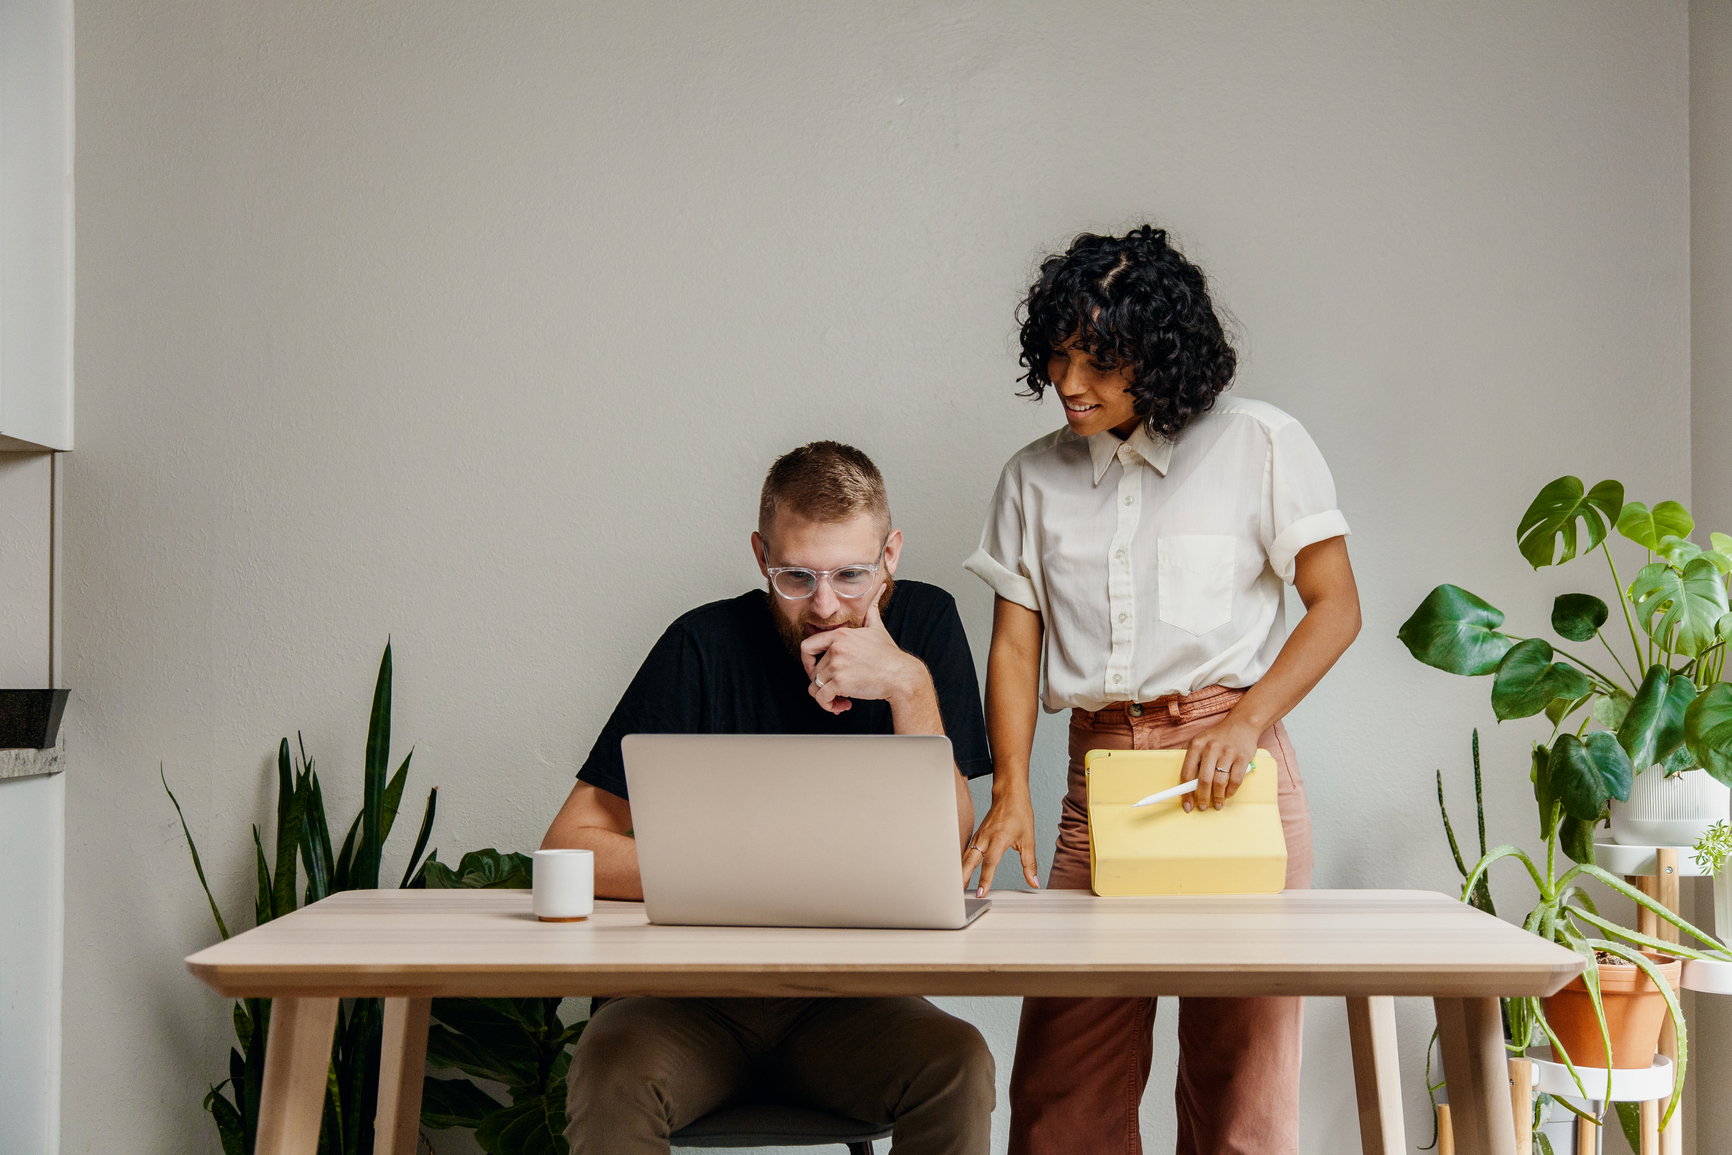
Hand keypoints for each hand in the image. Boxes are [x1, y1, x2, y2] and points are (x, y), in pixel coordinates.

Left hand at [800, 600, 921, 714]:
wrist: (901, 674)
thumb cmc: (889, 655)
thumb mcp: (877, 628)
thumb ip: (872, 610)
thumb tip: (880, 588)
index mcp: (840, 635)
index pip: (806, 646)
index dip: (807, 662)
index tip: (815, 670)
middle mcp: (836, 648)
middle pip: (812, 670)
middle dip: (822, 683)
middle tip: (836, 690)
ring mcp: (837, 665)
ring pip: (815, 686)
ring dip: (825, 697)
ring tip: (839, 700)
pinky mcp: (840, 682)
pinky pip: (821, 697)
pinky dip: (828, 705)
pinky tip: (841, 706)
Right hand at [963, 789, 1039, 894]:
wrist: (1009, 795)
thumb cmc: (1019, 814)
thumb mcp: (1028, 840)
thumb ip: (1030, 864)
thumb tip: (1034, 882)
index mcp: (998, 838)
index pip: (989, 862)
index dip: (985, 879)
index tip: (981, 893)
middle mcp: (985, 838)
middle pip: (969, 860)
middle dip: (963, 877)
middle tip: (959, 894)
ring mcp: (978, 836)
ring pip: (965, 857)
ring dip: (961, 872)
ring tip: (957, 889)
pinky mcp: (976, 836)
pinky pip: (966, 852)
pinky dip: (962, 864)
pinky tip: (961, 874)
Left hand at [1179, 715, 1262, 812]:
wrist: (1242, 723)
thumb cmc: (1218, 737)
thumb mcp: (1200, 741)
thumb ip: (1193, 760)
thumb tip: (1186, 786)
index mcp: (1197, 745)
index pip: (1187, 773)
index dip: (1186, 793)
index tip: (1187, 805)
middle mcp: (1211, 748)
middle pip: (1203, 780)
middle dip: (1202, 798)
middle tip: (1202, 807)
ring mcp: (1227, 753)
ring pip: (1219, 782)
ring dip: (1218, 797)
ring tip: (1217, 804)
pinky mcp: (1242, 757)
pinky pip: (1235, 780)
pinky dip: (1231, 791)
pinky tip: (1228, 795)